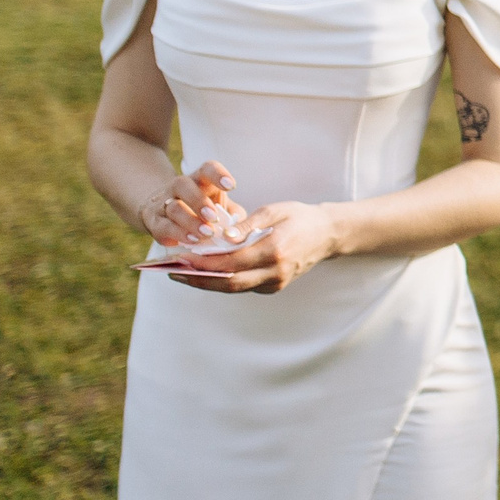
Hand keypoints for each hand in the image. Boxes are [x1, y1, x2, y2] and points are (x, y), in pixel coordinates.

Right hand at [137, 160, 237, 245]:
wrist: (166, 214)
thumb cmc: (203, 209)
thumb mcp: (221, 207)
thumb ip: (233, 215)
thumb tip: (242, 227)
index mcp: (200, 179)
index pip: (207, 169)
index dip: (218, 174)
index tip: (231, 186)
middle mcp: (178, 187)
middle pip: (183, 185)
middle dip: (199, 201)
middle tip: (214, 217)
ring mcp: (163, 203)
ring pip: (173, 207)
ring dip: (191, 221)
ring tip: (207, 233)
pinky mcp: (155, 222)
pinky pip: (164, 227)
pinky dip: (180, 234)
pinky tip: (193, 240)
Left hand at [169, 200, 345, 294]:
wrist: (327, 235)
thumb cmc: (299, 217)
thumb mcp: (274, 211)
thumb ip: (246, 225)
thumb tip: (221, 237)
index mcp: (274, 250)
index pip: (230, 262)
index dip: (203, 263)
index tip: (181, 257)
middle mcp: (275, 271)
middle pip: (228, 283)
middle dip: (197, 279)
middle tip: (172, 271)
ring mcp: (276, 282)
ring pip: (233, 288)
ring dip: (206, 282)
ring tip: (182, 272)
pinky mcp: (274, 287)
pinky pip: (243, 286)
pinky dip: (222, 281)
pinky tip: (205, 272)